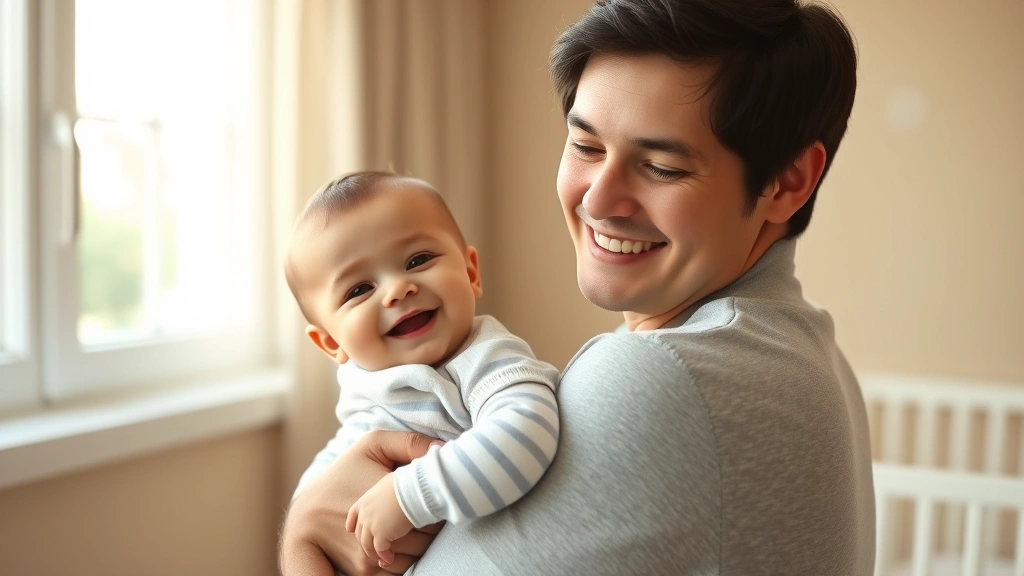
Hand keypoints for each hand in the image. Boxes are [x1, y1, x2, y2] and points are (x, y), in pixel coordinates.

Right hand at [280, 430, 444, 575]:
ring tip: (413, 527)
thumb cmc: (343, 475)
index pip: (432, 510)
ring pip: (416, 557)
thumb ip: (408, 443)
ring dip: (420, 545)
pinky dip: (405, 559)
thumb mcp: (371, 447)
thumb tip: (440, 449)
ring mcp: (371, 552)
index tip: (434, 496)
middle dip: (430, 525)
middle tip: (427, 512)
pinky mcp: (364, 569)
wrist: (307, 514)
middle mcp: (379, 528)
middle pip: (427, 537)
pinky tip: (401, 544)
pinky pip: (400, 570)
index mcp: (385, 494)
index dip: (437, 504)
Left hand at [346, 473, 414, 566]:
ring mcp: (371, 525)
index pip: (353, 513)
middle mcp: (365, 513)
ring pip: (367, 545)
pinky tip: (389, 558)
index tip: (350, 530)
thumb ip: (384, 495)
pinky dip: (384, 556)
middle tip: (373, 549)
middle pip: (360, 532)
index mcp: (366, 500)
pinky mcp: (381, 535)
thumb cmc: (406, 484)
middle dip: (365, 542)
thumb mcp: (389, 485)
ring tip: (382, 558)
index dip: (351, 523)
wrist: (411, 489)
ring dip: (374, 553)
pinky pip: (380, 550)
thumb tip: (394, 497)